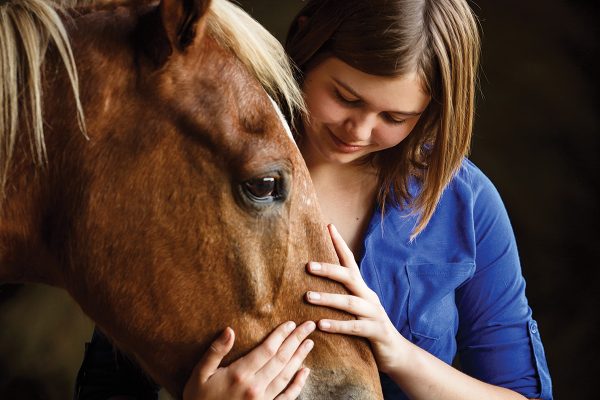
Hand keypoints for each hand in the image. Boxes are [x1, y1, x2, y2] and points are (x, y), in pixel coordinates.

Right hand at [183, 321, 314, 399]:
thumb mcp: (199, 375)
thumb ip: (215, 352)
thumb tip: (229, 330)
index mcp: (239, 374)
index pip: (267, 350)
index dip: (281, 335)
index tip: (291, 323)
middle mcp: (255, 387)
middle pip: (281, 359)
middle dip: (296, 340)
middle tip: (309, 326)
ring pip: (286, 375)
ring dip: (299, 357)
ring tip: (309, 343)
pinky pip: (287, 397)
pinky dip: (298, 384)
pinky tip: (306, 372)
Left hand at [305, 224, 403, 373]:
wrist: (396, 353)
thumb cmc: (369, 328)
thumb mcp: (355, 308)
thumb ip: (341, 295)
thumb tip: (312, 283)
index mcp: (362, 289)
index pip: (350, 262)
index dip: (340, 244)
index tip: (328, 226)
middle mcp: (369, 297)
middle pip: (349, 277)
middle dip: (329, 270)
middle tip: (308, 265)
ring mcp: (374, 314)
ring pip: (350, 302)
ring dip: (328, 298)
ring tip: (308, 296)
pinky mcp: (377, 332)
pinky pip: (356, 327)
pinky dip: (338, 325)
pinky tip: (321, 324)